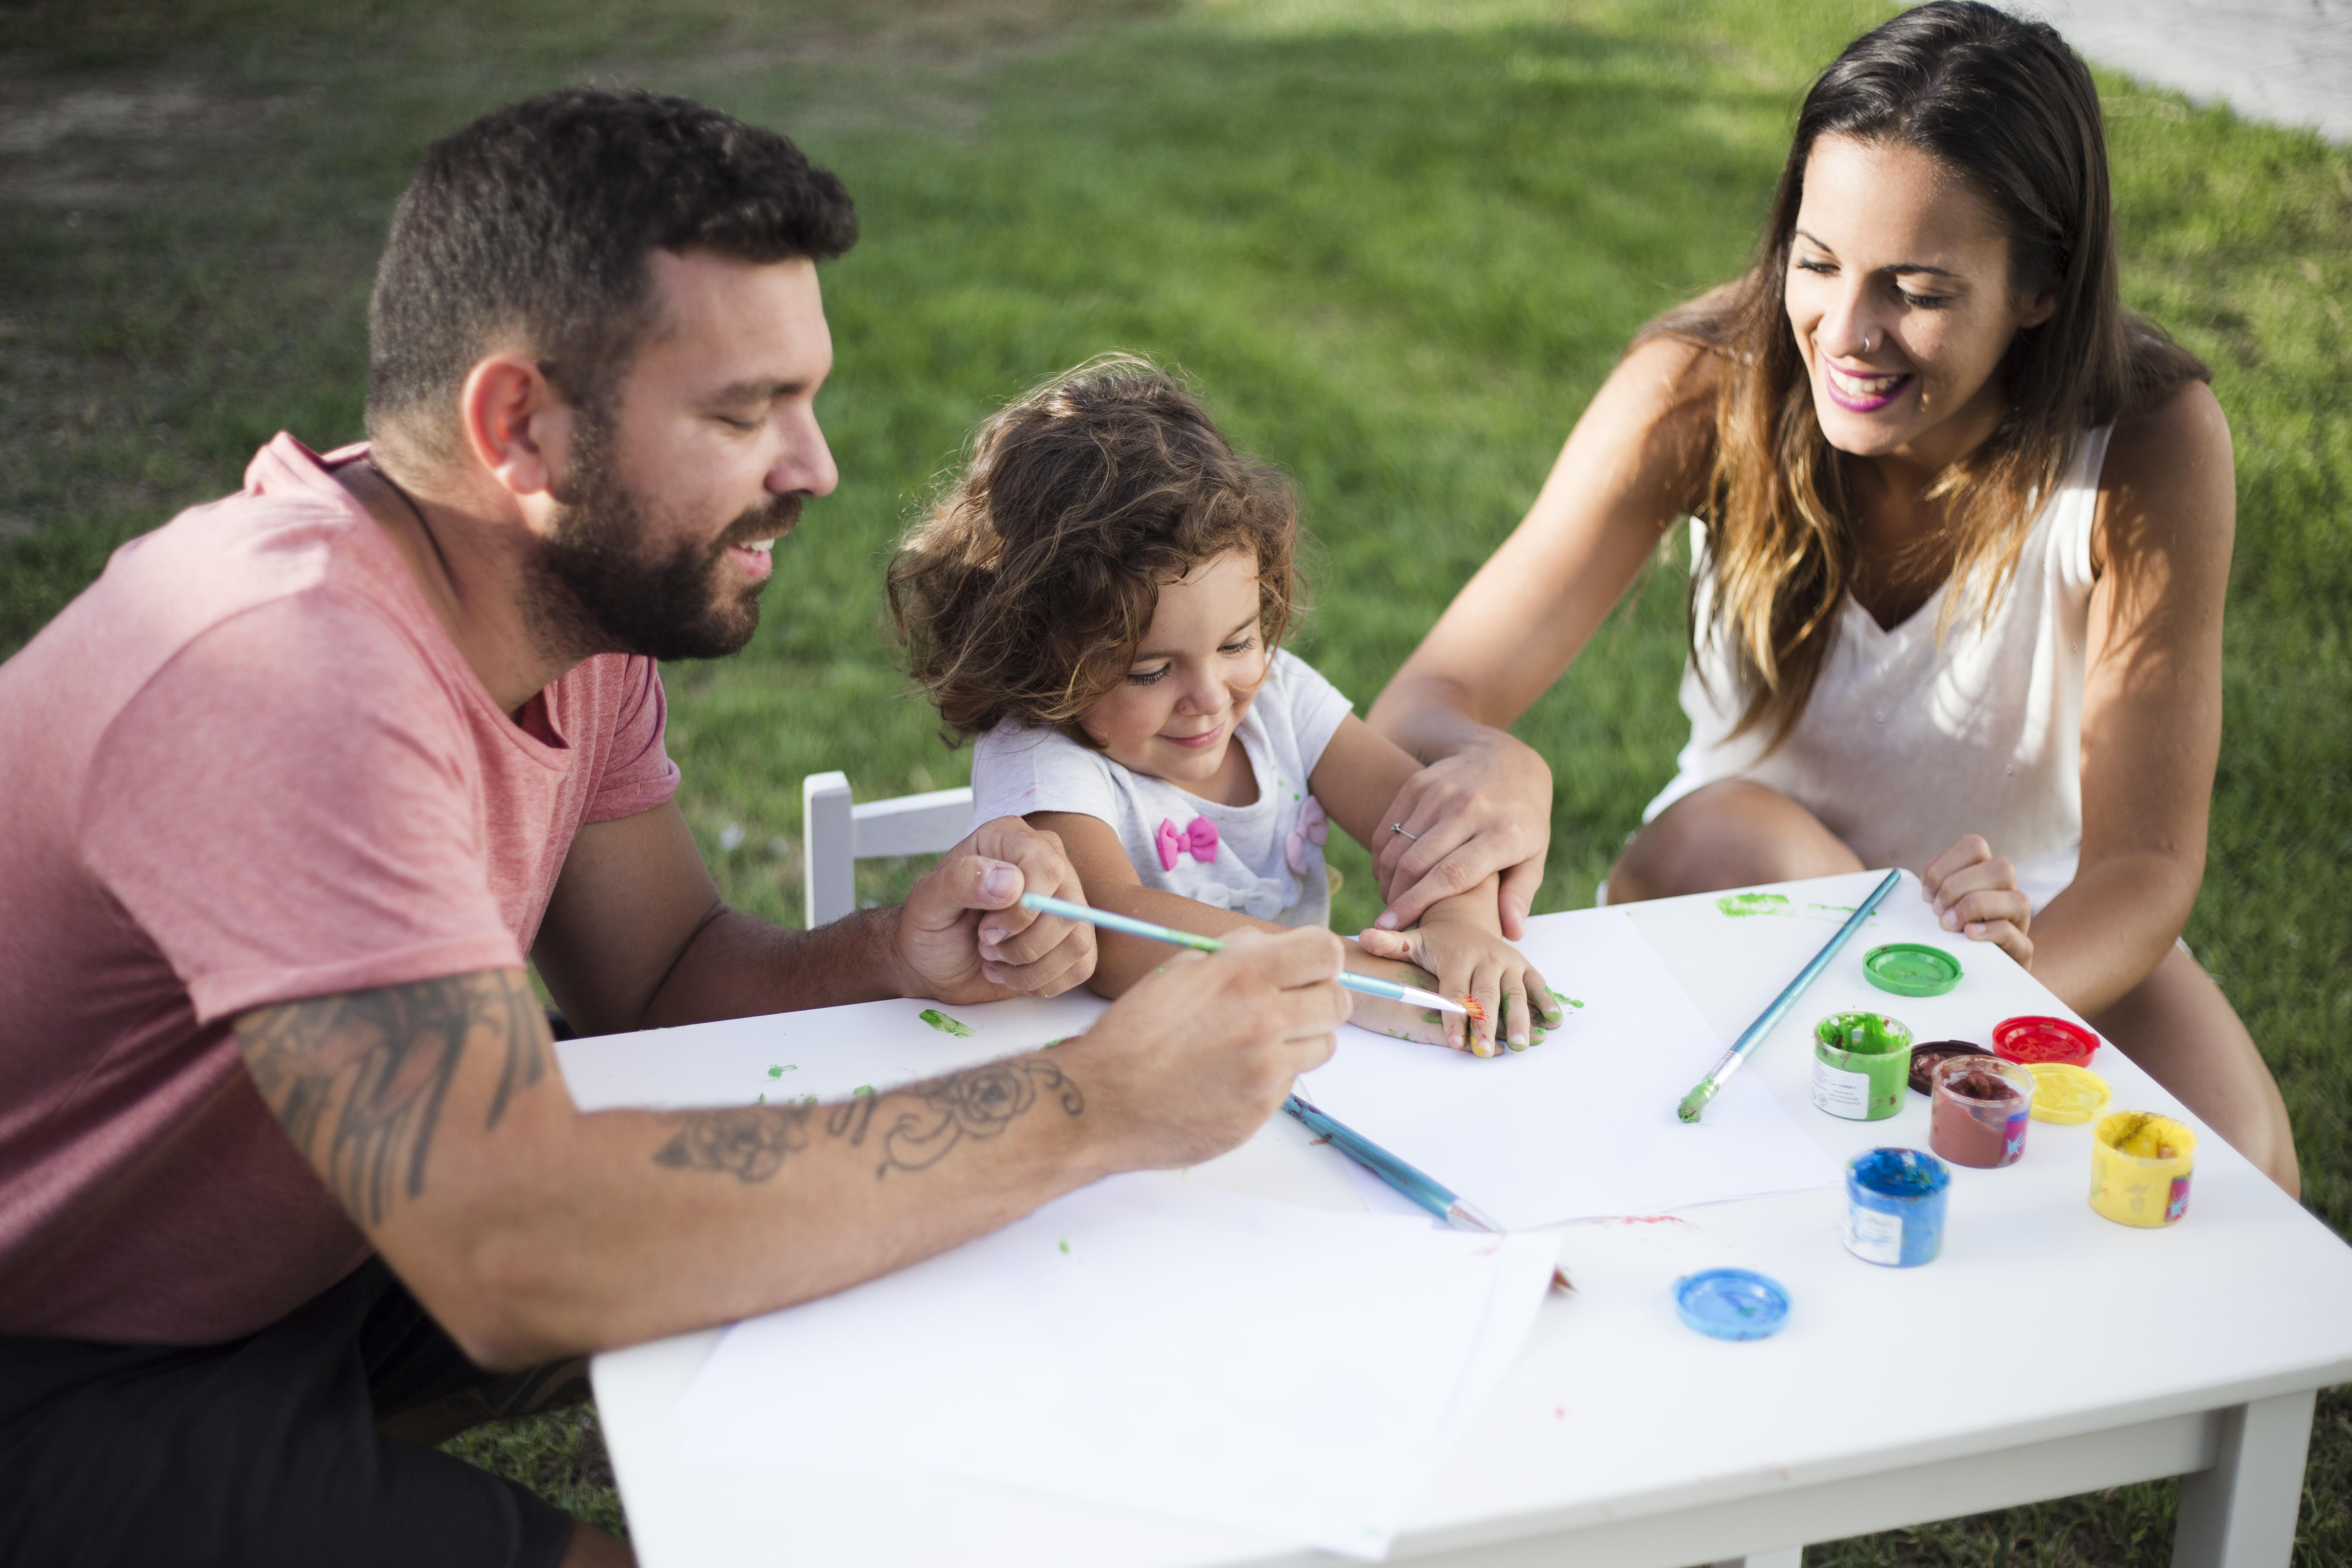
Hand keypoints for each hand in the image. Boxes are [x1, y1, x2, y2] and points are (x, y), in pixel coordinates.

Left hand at [890, 817, 1097, 1002]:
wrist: (934, 963)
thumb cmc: (930, 927)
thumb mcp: (927, 902)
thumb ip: (960, 881)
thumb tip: (1012, 884)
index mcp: (1013, 839)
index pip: (1047, 868)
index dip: (1022, 910)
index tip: (987, 930)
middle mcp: (1048, 865)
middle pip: (1069, 910)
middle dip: (1023, 944)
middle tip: (986, 946)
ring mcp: (1065, 903)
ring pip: (1078, 942)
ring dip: (1030, 967)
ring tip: (996, 961)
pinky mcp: (1072, 940)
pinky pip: (1081, 967)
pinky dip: (1042, 982)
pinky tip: (1012, 974)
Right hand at [1063, 927, 1350, 1171]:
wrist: (1102, 1102)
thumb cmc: (1135, 1032)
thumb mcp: (1180, 970)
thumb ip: (1236, 956)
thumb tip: (1276, 950)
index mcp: (1242, 974)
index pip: (1327, 951)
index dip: (1320, 959)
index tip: (1305, 969)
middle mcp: (1264, 1019)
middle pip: (1338, 1001)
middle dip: (1318, 999)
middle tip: (1288, 1006)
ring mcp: (1267, 1069)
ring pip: (1324, 1045)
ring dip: (1301, 1039)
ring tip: (1256, 1043)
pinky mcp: (1263, 1109)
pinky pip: (1291, 1083)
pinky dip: (1271, 1077)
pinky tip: (1231, 1076)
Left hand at [1358, 898, 1561, 1055]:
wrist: (1466, 918)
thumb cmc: (1436, 941)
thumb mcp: (1413, 940)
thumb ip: (1391, 943)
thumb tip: (1364, 938)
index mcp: (1457, 955)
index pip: (1455, 990)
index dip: (1454, 1016)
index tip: (1454, 1041)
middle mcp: (1485, 957)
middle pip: (1486, 995)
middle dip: (1486, 1025)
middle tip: (1485, 1052)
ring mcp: (1508, 963)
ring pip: (1515, 993)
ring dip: (1519, 1019)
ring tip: (1520, 1044)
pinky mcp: (1525, 967)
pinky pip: (1538, 986)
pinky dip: (1546, 1003)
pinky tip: (1552, 1023)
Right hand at [1370, 732, 1551, 938]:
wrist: (1507, 759)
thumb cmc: (1522, 819)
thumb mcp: (1534, 854)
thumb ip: (1520, 893)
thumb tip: (1510, 933)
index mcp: (1503, 832)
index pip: (1452, 874)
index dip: (1418, 903)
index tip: (1394, 928)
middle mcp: (1470, 809)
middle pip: (1417, 863)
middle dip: (1395, 898)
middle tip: (1389, 923)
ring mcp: (1441, 792)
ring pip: (1398, 847)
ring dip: (1386, 880)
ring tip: (1390, 901)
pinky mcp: (1419, 783)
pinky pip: (1388, 826)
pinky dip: (1381, 856)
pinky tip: (1386, 874)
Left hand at [1920, 835, 2033, 969]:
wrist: (1982, 967)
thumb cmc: (1954, 932)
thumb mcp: (1942, 904)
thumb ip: (1936, 890)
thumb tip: (1926, 890)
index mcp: (1986, 874)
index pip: (1974, 846)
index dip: (1944, 864)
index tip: (1926, 892)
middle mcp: (2008, 892)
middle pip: (2000, 868)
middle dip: (1958, 887)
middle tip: (1937, 910)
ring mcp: (2019, 921)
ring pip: (2016, 899)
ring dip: (1974, 907)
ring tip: (1948, 924)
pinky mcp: (2021, 949)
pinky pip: (2013, 932)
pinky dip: (1987, 930)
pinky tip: (1967, 934)